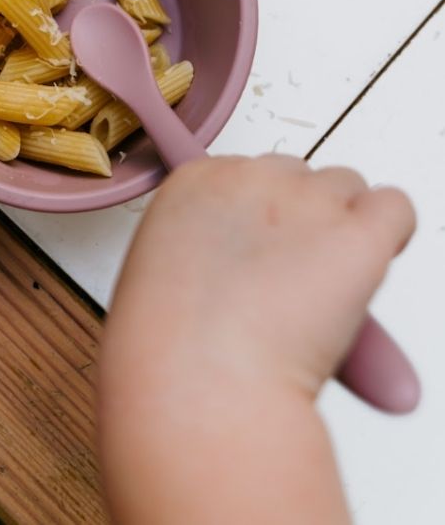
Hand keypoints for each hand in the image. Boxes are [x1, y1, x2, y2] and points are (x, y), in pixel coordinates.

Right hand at [98, 154, 415, 524]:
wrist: (200, 381)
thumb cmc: (170, 347)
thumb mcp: (157, 274)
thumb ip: (197, 249)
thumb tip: (237, 264)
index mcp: (197, 180)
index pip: (248, 172)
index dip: (260, 220)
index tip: (261, 256)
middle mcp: (252, 178)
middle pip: (299, 176)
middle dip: (303, 222)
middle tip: (293, 280)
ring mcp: (307, 202)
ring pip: (348, 189)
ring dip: (344, 228)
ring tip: (324, 288)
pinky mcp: (357, 234)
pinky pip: (395, 210)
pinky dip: (391, 233)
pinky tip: (366, 269)